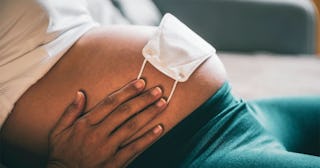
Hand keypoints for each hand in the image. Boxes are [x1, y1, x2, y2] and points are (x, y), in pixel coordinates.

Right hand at [46, 79, 166, 167]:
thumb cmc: (62, 154)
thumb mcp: (58, 131)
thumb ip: (70, 111)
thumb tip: (80, 93)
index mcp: (85, 124)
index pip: (110, 103)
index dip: (127, 91)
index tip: (140, 83)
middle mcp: (98, 134)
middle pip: (124, 112)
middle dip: (143, 99)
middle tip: (157, 90)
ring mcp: (108, 148)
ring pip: (132, 127)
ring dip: (149, 114)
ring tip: (162, 103)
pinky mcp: (115, 162)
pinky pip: (134, 148)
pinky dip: (148, 138)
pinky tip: (159, 129)